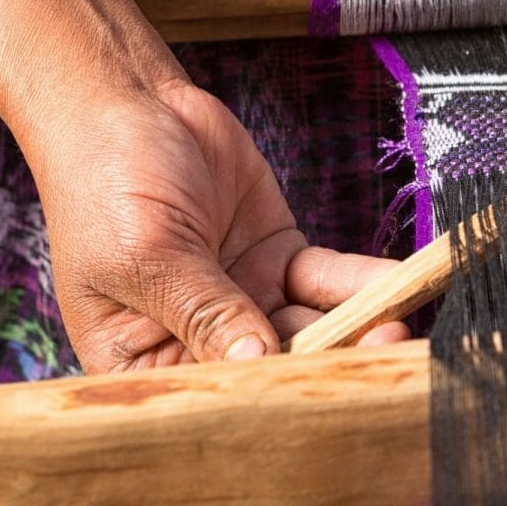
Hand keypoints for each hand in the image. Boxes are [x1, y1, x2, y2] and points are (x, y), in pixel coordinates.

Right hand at [26, 79, 405, 371]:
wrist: (126, 104)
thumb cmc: (103, 182)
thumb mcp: (147, 255)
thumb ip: (205, 310)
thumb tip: (256, 361)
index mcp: (144, 361)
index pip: (213, 394)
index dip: (265, 401)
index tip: (316, 398)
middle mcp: (199, 342)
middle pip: (275, 367)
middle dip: (328, 364)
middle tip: (381, 359)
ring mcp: (246, 301)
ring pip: (312, 326)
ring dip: (357, 328)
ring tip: (401, 328)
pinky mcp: (279, 260)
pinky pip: (329, 280)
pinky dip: (366, 282)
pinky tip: (403, 284)